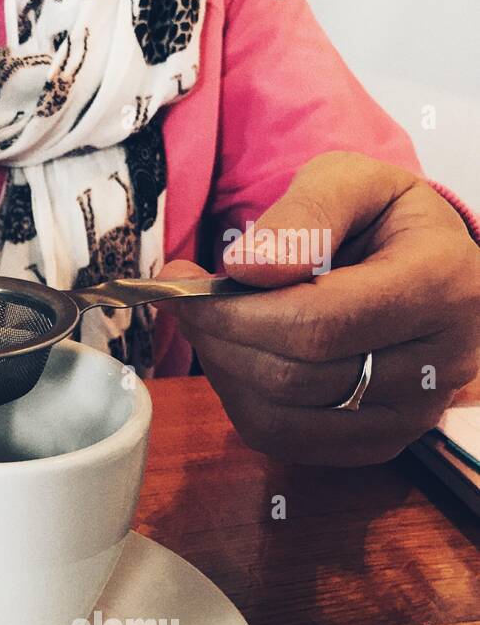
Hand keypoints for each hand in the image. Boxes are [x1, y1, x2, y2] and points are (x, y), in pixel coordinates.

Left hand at [157, 151, 479, 465]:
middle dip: (220, 338)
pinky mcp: (382, 443)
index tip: (183, 284)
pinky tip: (242, 357)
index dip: (233, 312)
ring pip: (280, 416)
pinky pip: (284, 440)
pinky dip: (242, 401)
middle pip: (292, 376)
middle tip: (188, 303)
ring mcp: (414, 413)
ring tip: (216, 325)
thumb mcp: (352, 181)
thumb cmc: (381, 219)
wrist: (424, 264)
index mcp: (438, 285)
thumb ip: (303, 214)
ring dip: (225, 370)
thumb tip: (245, 268)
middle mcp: (441, 360)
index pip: (315, 323)